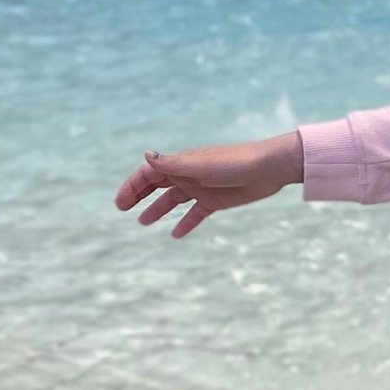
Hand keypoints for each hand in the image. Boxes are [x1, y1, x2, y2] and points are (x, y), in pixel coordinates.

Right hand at [116, 134, 301, 238]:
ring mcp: (202, 188)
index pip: (148, 174)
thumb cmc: (234, 163)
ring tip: (143, 222)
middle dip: (139, 195)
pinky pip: (196, 214)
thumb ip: (173, 163)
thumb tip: (146, 155)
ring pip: (174, 199)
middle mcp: (188, 174)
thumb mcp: (200, 165)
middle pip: (157, 185)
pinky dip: (186, 223)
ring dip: (158, 209)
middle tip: (122, 209)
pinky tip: (176, 235)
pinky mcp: (216, 201)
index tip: (120, 203)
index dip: (132, 186)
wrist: (269, 168)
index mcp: (181, 163)